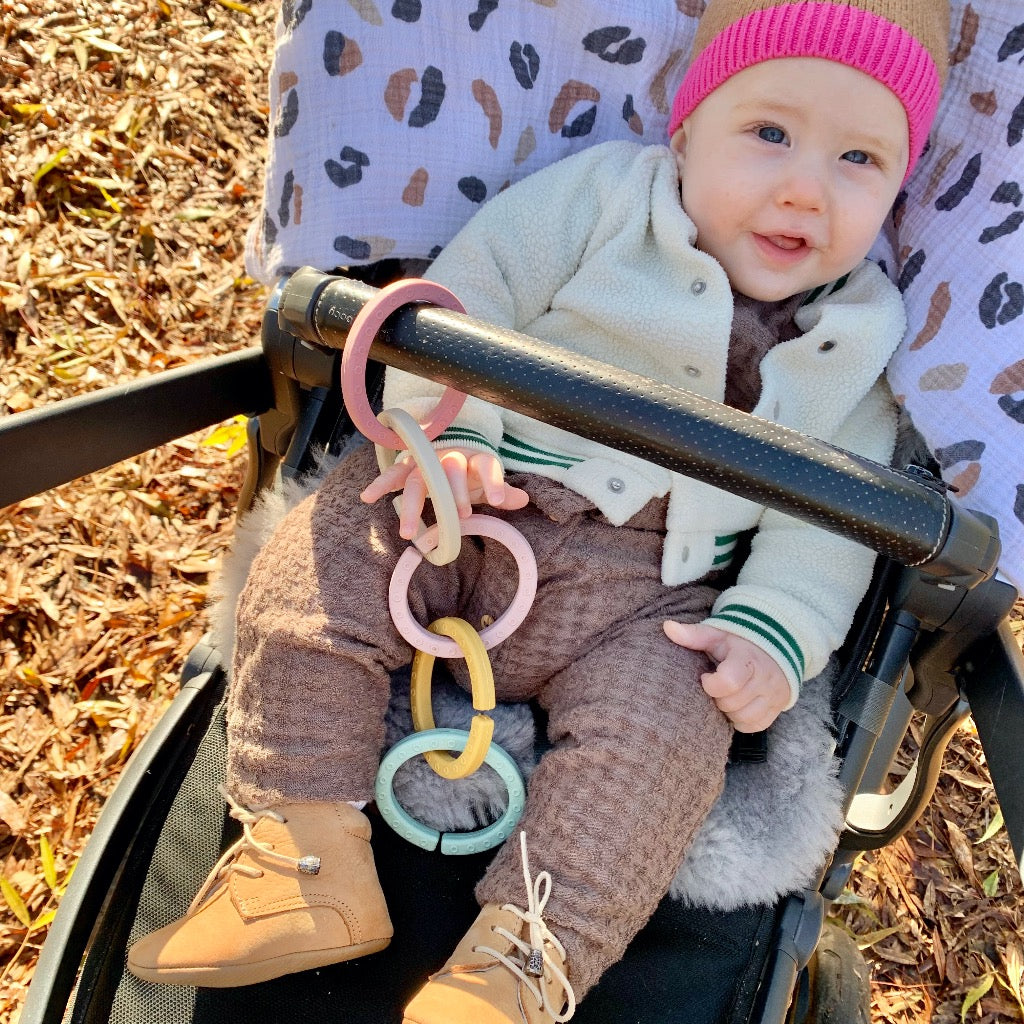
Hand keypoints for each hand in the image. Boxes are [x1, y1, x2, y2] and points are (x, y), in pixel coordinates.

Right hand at [360, 446, 529, 539]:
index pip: (487, 466)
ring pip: (419, 478)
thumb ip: (505, 491)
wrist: (450, 443)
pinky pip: (394, 473)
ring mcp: (427, 460)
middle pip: (451, 469)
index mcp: (475, 458)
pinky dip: (381, 484)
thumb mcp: (488, 480)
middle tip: (459, 517)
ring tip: (408, 532)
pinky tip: (367, 497)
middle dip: (454, 493)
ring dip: (413, 504)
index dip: (493, 482)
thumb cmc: (470, 471)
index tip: (498, 501)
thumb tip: (523, 499)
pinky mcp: (409, 465)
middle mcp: (450, 456)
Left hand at [663, 621, 790, 731]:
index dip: (711, 684)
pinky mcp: (778, 707)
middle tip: (716, 687)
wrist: (776, 646)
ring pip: (743, 718)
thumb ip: (693, 634)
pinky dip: (743, 721)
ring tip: (726, 696)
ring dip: (729, 711)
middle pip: (732, 704)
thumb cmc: (739, 642)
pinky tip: (737, 706)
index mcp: (748, 659)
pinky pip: (756, 726)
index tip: (706, 677)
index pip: (729, 682)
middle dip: (718, 698)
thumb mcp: (717, 635)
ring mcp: (774, 695)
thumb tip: (667, 627)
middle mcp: (765, 678)